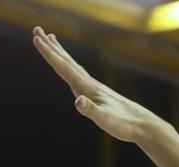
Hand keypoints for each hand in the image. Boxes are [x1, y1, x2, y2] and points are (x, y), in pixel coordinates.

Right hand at [32, 26, 166, 142]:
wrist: (142, 125)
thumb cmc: (124, 124)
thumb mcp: (105, 120)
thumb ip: (91, 110)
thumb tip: (78, 101)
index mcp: (87, 87)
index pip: (64, 67)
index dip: (49, 54)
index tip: (36, 38)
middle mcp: (90, 83)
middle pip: (66, 61)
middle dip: (50, 46)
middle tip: (37, 29)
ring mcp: (94, 87)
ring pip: (73, 65)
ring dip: (60, 52)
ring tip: (52, 39)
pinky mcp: (98, 93)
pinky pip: (79, 74)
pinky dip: (70, 65)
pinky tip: (70, 66)